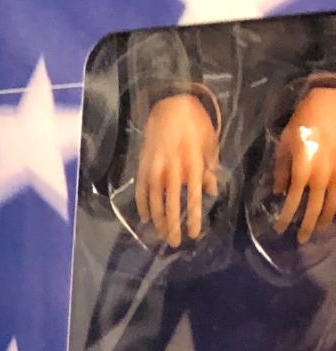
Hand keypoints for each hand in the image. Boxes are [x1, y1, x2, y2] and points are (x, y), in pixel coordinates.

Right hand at [135, 94, 218, 246]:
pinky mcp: (143, 168)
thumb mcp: (209, 143)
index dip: (193, 218)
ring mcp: (155, 170)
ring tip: (161, 235)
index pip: (193, 198)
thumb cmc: (195, 124)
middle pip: (172, 205)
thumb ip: (209, 168)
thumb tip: (210, 191)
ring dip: (158, 222)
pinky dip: (143, 208)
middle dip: (173, 227)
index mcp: (192, 164)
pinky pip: (141, 193)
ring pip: (154, 203)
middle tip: (175, 243)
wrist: (169, 107)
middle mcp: (172, 170)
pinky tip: (146, 220)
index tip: (194, 234)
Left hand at [275, 87, 335, 242]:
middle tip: (301, 240)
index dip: (286, 219)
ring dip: (326, 219)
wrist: (332, 100)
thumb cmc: (304, 120)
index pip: (292, 203)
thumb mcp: (285, 143)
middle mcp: (322, 175)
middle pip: (315, 209)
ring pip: (334, 203)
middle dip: (307, 226)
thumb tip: (279, 192)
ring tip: (320, 230)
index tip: (279, 230)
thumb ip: (281, 170)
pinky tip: (335, 212)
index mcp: (303, 170)